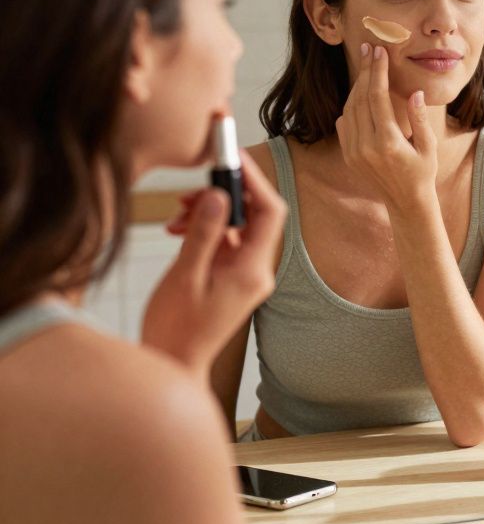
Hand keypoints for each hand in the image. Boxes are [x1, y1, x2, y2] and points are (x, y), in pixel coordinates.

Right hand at [143, 149, 285, 375]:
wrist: (173, 365)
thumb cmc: (176, 329)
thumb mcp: (186, 277)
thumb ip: (205, 234)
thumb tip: (220, 195)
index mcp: (254, 270)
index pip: (270, 212)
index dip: (253, 180)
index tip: (230, 157)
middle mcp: (257, 271)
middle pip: (254, 215)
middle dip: (225, 194)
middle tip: (191, 190)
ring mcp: (245, 275)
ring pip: (236, 226)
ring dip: (210, 212)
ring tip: (177, 214)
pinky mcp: (231, 278)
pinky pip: (225, 242)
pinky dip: (205, 229)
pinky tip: (179, 230)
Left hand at [336, 43, 437, 208]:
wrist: (405, 202)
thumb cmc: (423, 172)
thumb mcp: (429, 147)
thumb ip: (420, 119)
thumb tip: (415, 94)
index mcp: (387, 142)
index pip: (377, 97)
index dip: (377, 72)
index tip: (379, 52)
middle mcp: (365, 146)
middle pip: (360, 98)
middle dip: (365, 71)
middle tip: (369, 49)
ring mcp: (353, 151)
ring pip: (349, 108)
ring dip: (357, 86)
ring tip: (367, 67)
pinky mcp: (348, 154)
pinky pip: (344, 122)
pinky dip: (351, 105)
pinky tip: (361, 94)